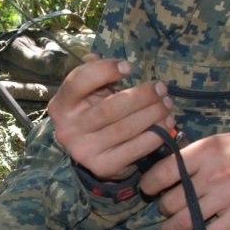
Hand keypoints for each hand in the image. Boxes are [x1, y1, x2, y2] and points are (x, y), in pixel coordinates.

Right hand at [48, 55, 175, 180]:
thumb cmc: (95, 112)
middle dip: (142, 96)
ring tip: (168, 104)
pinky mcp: (102, 166)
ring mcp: (84, 150)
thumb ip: (98, 73)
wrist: (93, 151)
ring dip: (153, 114)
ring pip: (125, 128)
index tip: (130, 67)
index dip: (105, 70)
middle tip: (162, 88)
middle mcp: (67, 129)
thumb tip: (117, 63)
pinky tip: (167, 124)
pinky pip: (135, 149)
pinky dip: (155, 135)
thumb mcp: (90, 92)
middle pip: (110, 107)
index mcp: (61, 105)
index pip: (79, 81)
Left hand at [140, 129, 229, 229]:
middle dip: (163, 209)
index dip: (149, 184)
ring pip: (185, 221)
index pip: (164, 171)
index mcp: (207, 150)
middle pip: (171, 200)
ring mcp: (228, 196)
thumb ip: (199, 152)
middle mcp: (214, 173)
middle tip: (165, 210)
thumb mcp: (226, 140)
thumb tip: (169, 163)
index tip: (148, 190)